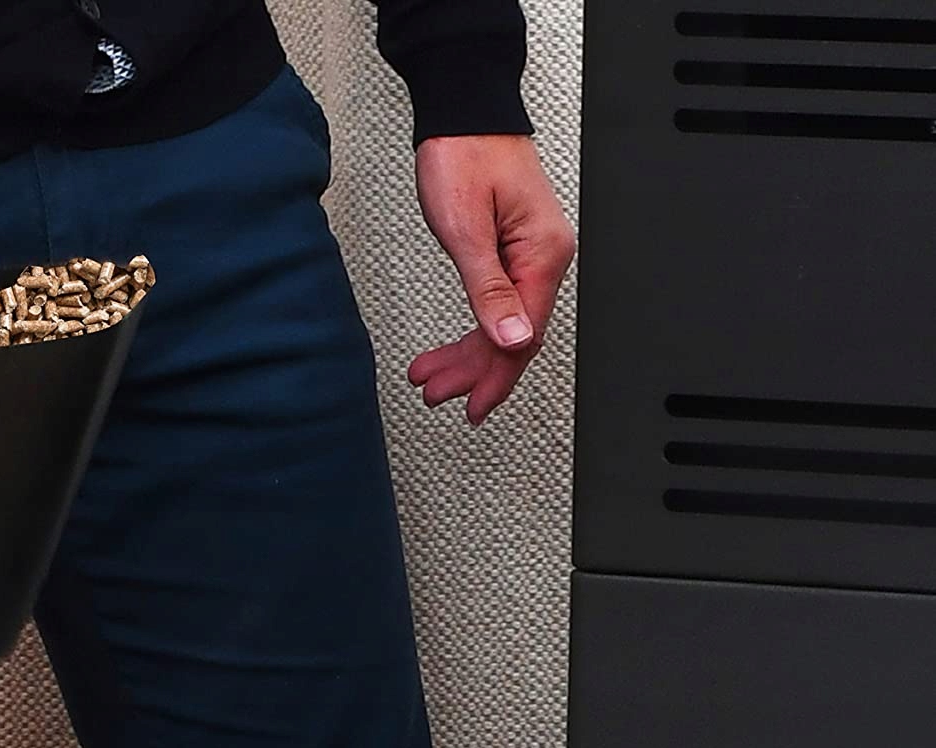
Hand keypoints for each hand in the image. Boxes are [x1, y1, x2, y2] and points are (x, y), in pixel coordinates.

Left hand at [409, 136, 574, 425]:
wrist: (463, 110)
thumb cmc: (464, 154)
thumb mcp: (467, 229)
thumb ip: (489, 291)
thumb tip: (513, 341)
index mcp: (543, 254)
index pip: (524, 335)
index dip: (496, 376)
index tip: (473, 407)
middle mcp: (545, 257)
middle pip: (514, 336)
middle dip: (474, 371)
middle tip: (437, 395)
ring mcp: (531, 254)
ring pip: (504, 324)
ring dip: (469, 355)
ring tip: (433, 377)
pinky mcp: (514, 249)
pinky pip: (500, 303)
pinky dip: (474, 328)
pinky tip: (454, 346)